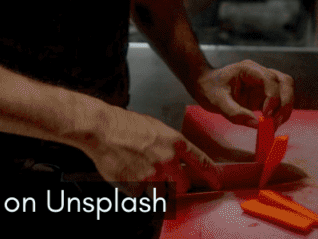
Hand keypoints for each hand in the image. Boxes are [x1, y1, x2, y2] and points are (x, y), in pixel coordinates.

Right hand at [85, 108, 220, 196]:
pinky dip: (136, 187)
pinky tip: (127, 171)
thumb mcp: (155, 127)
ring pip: (162, 192)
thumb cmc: (124, 124)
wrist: (102, 129)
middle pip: (184, 185)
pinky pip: (141, 193)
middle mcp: (167, 160)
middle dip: (178, 184)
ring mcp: (151, 175)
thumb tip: (174, 157)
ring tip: (140, 170)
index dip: (211, 174)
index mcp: (174, 143)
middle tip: (166, 178)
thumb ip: (168, 145)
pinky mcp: (136, 186)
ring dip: (155, 186)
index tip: (215, 182)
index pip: (200, 162)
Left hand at [194, 60, 293, 127]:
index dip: (273, 97)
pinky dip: (281, 112)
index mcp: (248, 69)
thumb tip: (256, 125)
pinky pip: (280, 101)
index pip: (270, 79)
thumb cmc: (208, 88)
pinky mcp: (264, 94)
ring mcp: (264, 83)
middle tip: (275, 121)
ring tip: (274, 124)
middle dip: (285, 102)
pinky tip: (271, 124)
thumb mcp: (217, 101)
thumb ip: (235, 113)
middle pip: (285, 82)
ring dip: (286, 108)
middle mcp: (260, 73)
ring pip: (287, 90)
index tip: (265, 115)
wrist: (204, 85)